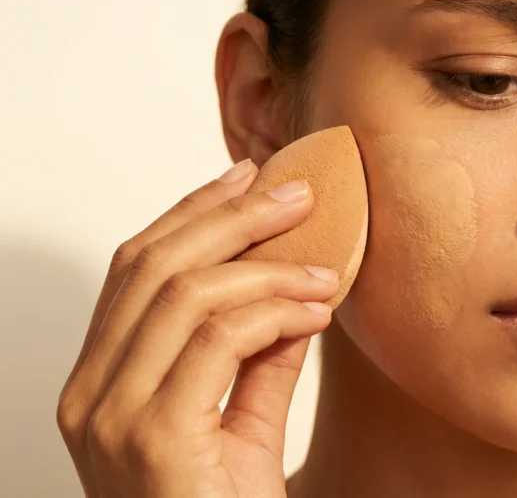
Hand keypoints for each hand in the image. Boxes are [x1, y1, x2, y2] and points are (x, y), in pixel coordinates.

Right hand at [56, 159, 340, 496]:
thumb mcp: (246, 421)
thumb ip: (259, 355)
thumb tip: (291, 286)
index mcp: (101, 382)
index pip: (135, 270)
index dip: (193, 213)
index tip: (248, 178)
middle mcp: (90, 394)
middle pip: (152, 265)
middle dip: (230, 216)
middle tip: (299, 194)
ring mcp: (111, 416)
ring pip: (184, 295)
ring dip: (268, 267)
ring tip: (326, 269)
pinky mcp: (152, 438)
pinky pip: (218, 340)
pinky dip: (274, 311)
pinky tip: (314, 311)